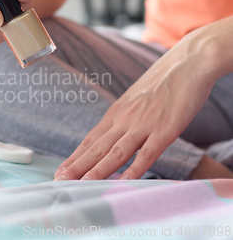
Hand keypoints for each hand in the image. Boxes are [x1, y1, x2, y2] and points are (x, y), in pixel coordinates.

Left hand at [54, 31, 217, 180]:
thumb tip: (118, 133)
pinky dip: (135, 169)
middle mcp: (125, 119)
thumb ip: (126, 117)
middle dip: (77, 166)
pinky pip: (148, 152)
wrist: (189, 62)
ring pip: (116, 152)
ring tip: (82, 184)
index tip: (60, 171)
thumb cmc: (164, 81)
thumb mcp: (137, 99)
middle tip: (59, 181)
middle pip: (97, 148)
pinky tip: (124, 182)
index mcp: (117, 112)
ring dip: (97, 170)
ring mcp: (144, 124)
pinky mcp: (165, 129)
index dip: (75, 157)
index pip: (91, 140)